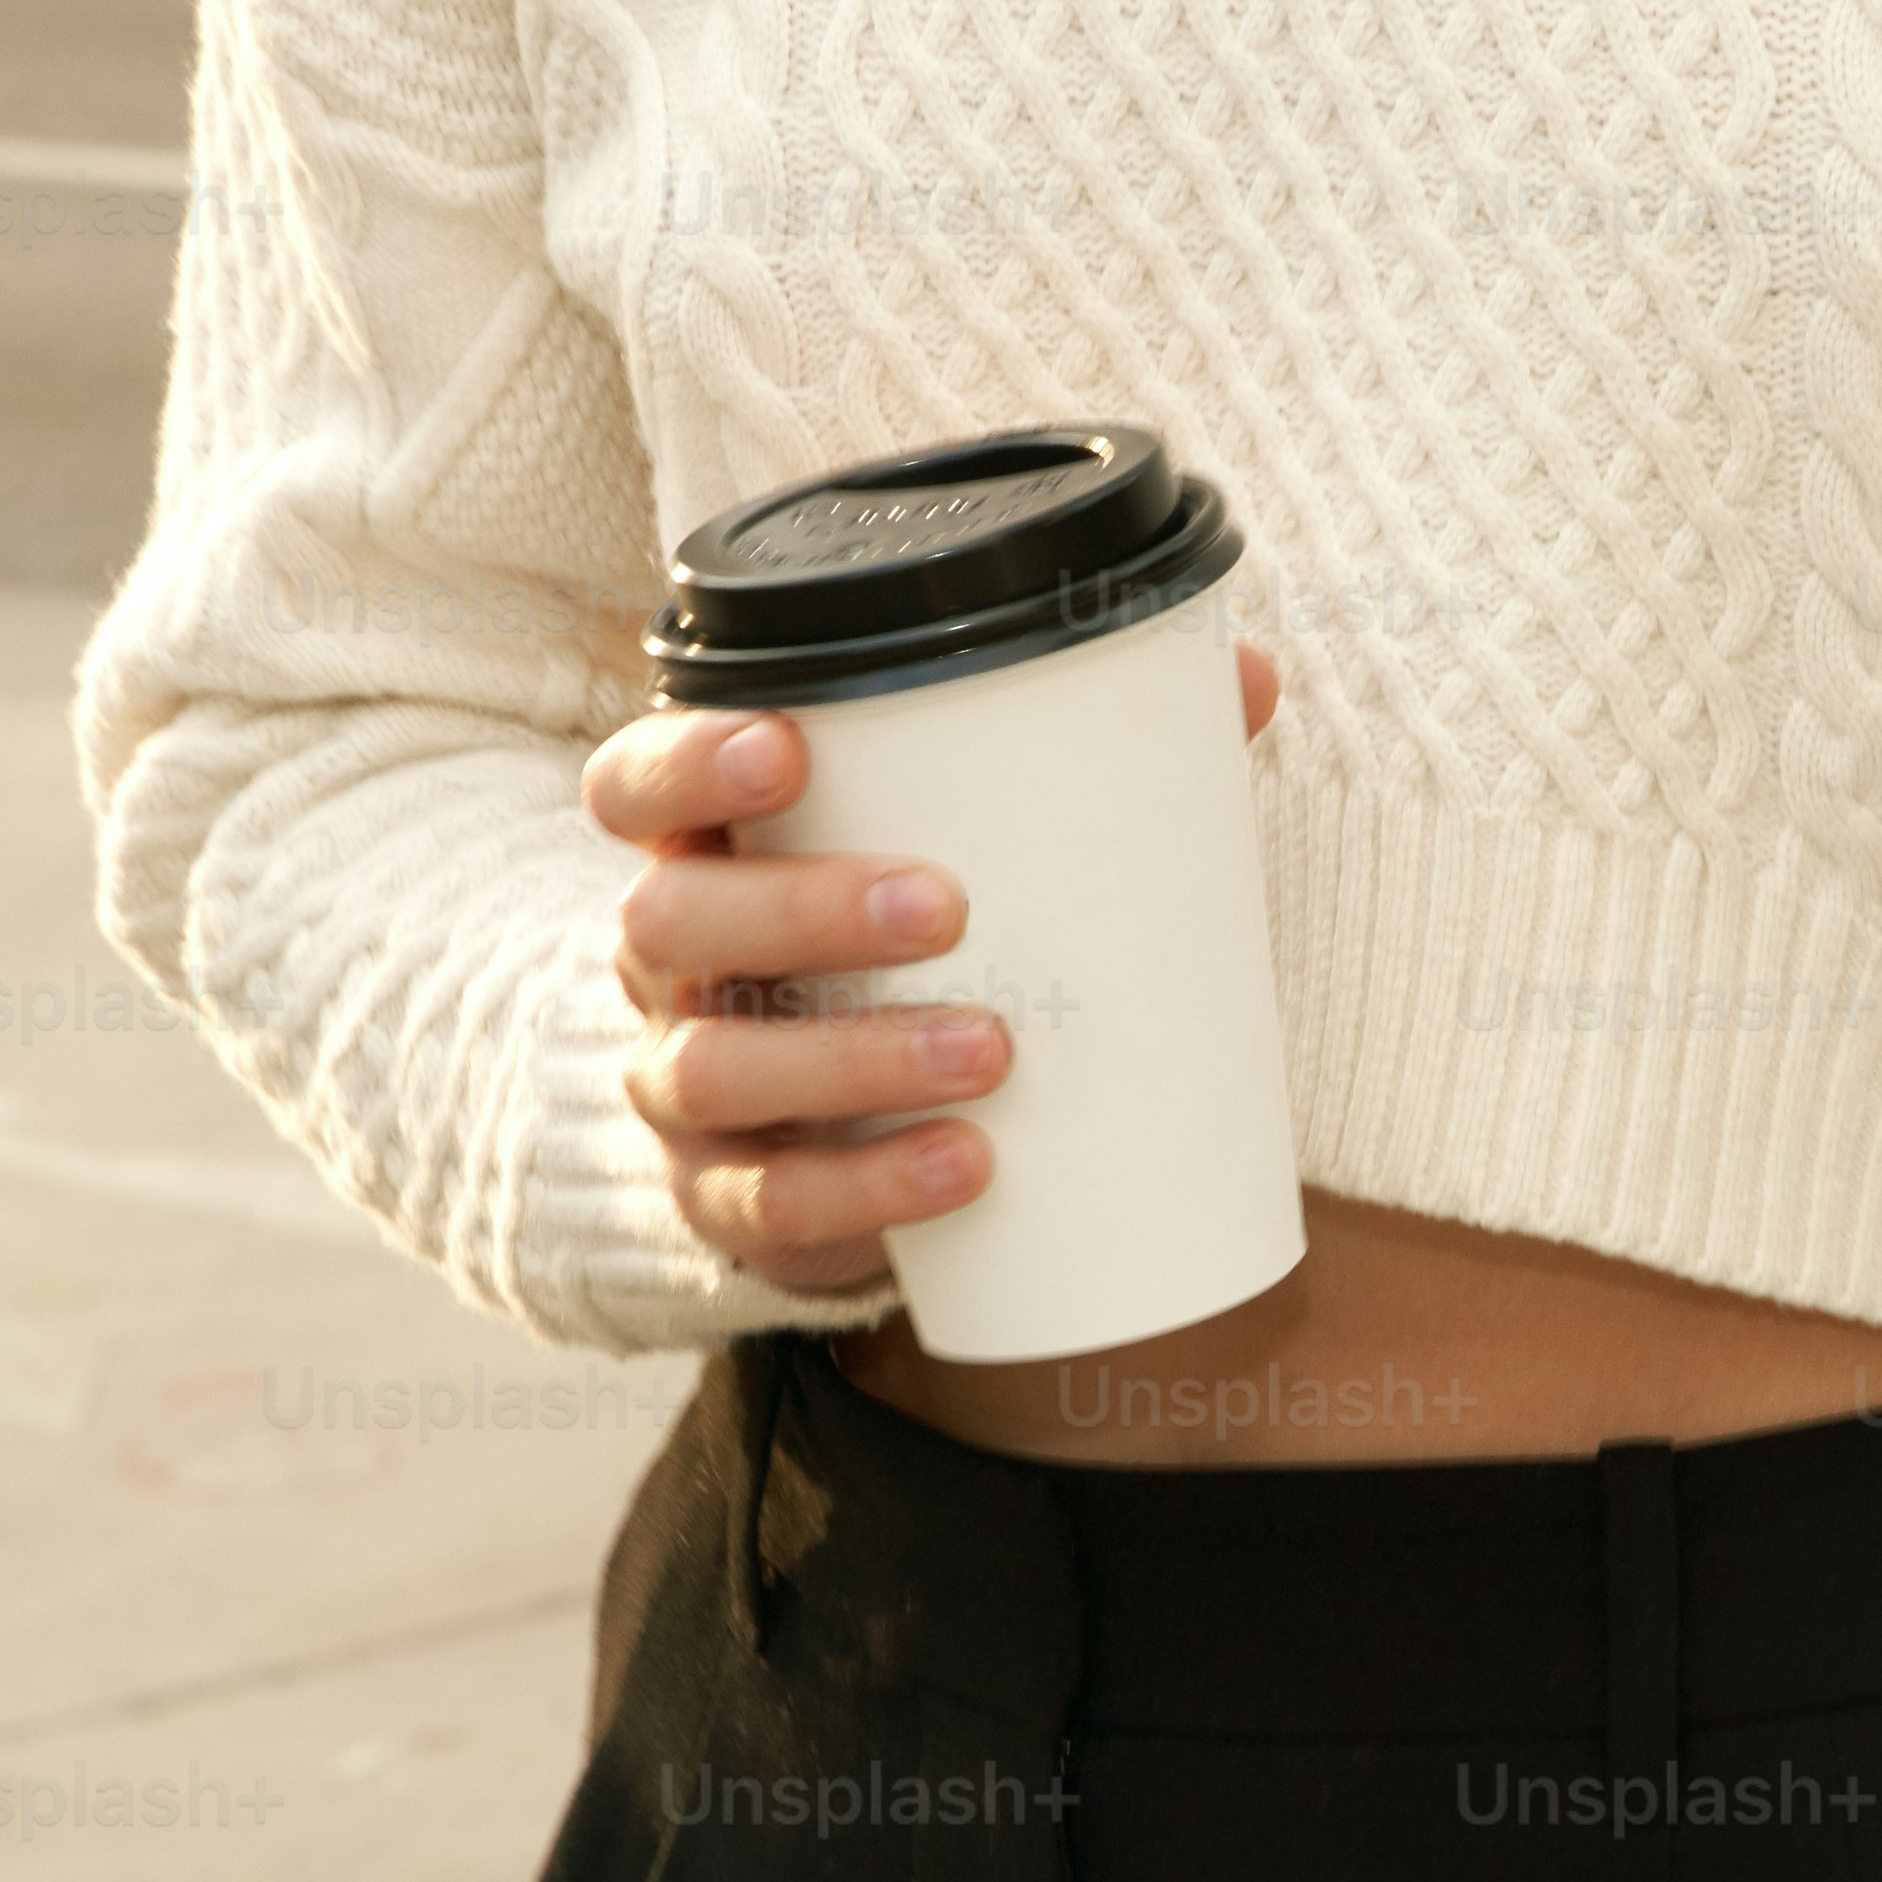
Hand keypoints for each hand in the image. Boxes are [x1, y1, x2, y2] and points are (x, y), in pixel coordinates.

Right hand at [592, 640, 1274, 1299]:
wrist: (834, 1136)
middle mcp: (668, 964)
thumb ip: (1085, 762)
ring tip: (992, 1051)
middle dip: (803, 908)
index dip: (687, 762)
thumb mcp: (961, 855)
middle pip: (674, 918)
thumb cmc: (905, 952)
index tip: (789, 748)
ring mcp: (680, 1087)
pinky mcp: (726, 1199)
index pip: (636, 783)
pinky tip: (964, 1167)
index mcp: (706, 849)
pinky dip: (869, 1188)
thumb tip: (1245, 679)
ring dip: (852, 1058)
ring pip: (717, 1068)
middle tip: (947, 907)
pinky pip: (769, 1202)